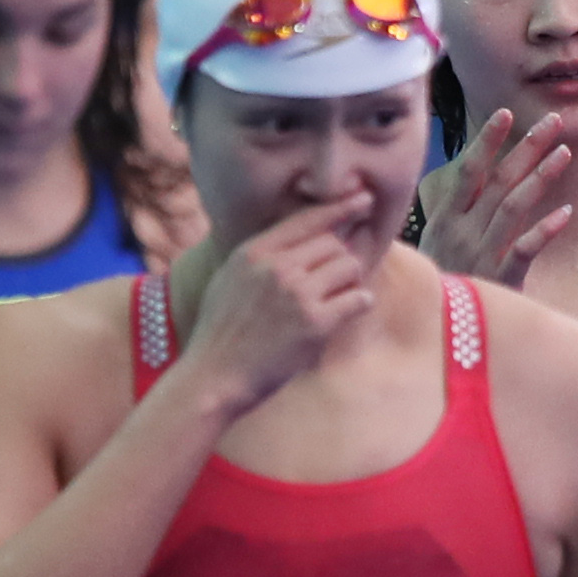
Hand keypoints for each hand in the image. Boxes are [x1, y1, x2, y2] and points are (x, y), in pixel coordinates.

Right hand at [182, 195, 380, 415]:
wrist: (213, 377)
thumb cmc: (221, 332)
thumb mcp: (230, 278)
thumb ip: (261, 255)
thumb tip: (299, 236)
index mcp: (254, 252)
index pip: (307, 219)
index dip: (340, 207)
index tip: (363, 199)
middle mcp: (276, 267)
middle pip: (333, 243)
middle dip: (338, 261)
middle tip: (328, 286)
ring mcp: (297, 293)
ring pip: (349, 266)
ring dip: (349, 282)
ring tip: (331, 302)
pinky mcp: (316, 323)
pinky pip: (358, 298)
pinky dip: (358, 304)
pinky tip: (346, 314)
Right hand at [419, 109, 572, 287]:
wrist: (436, 334)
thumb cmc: (443, 283)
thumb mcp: (437, 245)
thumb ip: (456, 213)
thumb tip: (471, 177)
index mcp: (445, 220)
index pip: (469, 172)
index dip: (488, 141)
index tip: (507, 114)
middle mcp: (461, 232)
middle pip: (498, 180)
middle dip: (526, 147)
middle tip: (552, 120)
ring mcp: (481, 254)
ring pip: (513, 207)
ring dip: (540, 177)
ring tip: (565, 152)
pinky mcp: (500, 280)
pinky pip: (524, 250)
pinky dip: (544, 230)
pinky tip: (567, 213)